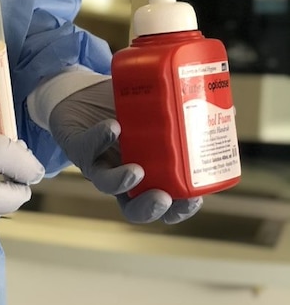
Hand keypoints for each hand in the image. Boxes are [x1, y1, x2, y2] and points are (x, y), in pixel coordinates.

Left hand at [49, 79, 201, 223]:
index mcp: (145, 174)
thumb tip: (228, 112)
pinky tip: (114, 128)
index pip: (164, 204)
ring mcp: (98, 162)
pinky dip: (99, 138)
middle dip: (150, 208)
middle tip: (165, 198)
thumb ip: (185, 114)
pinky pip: (86, 147)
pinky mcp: (77, 145)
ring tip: (138, 171)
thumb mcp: (155, 114)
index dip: (178, 210)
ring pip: (106, 184)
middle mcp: (121, 174)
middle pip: (134, 207)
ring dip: (121, 181)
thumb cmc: (120, 109)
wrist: (77, 94)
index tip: (195, 199)